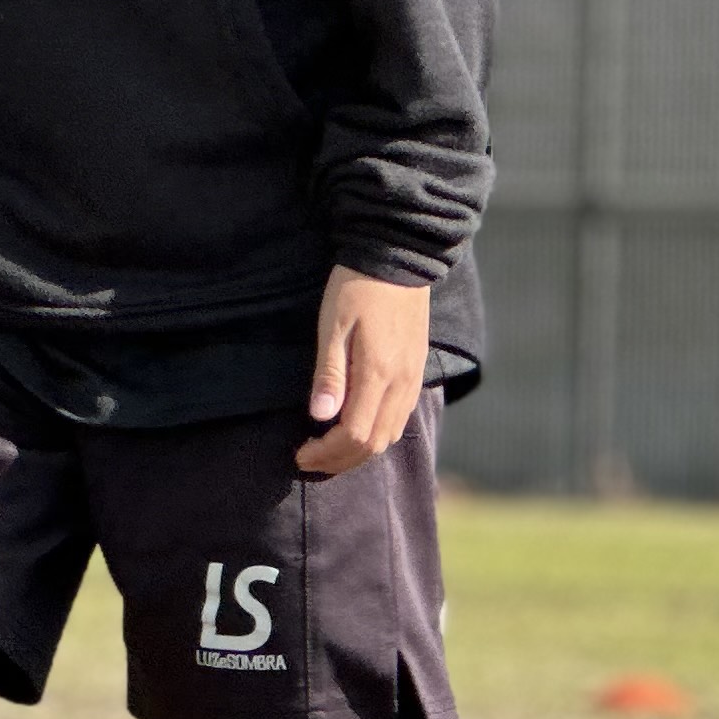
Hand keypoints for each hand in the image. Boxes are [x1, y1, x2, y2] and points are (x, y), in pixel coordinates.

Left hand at [298, 266, 432, 478]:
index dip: (327, 453)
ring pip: (391, 435)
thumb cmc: (357, 287)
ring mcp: (413, 379)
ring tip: (329, 452)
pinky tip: (357, 430)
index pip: (354, 435)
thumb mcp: (334, 326)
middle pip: (374, 444)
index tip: (300, 454)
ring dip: (359, 452)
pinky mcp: (417, 371)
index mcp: (378, 374)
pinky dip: (377, 436)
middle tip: (309, 460)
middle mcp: (401, 383)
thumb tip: (320, 417)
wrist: (399, 258)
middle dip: (340, 460)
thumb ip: (329, 374)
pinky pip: (401, 419)